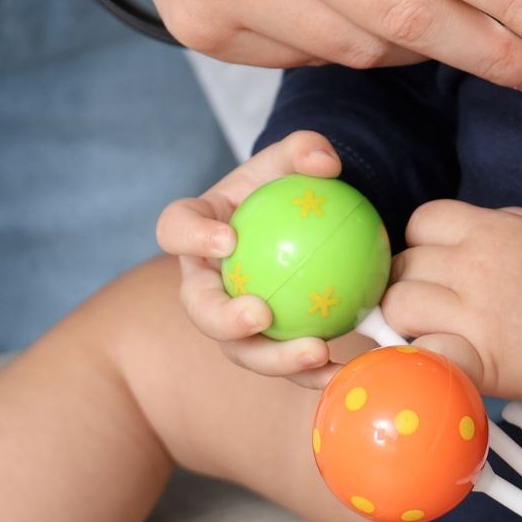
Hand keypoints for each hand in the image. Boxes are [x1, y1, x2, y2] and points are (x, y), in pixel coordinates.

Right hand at [155, 131, 378, 386]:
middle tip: (261, 315)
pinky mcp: (263, 345)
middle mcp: (204, 281)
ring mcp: (230, 319)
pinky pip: (284, 363)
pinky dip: (313, 372)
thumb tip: (324, 162)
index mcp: (197, 228)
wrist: (303, 224)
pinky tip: (345, 370)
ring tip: (316, 352)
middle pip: (199, 308)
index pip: (176, 228)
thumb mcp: (293, 159)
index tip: (227, 239)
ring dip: (275, 359)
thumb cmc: (286, 185)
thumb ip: (305, 149)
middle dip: (223, 320)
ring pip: (241, 349)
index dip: (191, 237)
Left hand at [379, 200, 521, 403]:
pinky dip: (421, 353)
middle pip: (403, 264)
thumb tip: (465, 230)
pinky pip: (422, 352)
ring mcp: (470, 315)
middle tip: (426, 295)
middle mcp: (471, 268)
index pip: (421, 221)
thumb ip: (499, 221)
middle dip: (408, 277)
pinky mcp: (475, 359)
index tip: (432, 257)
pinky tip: (435, 352)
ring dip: (405, 315)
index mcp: (487, 230)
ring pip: (400, 306)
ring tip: (424, 324)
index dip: (421, 239)